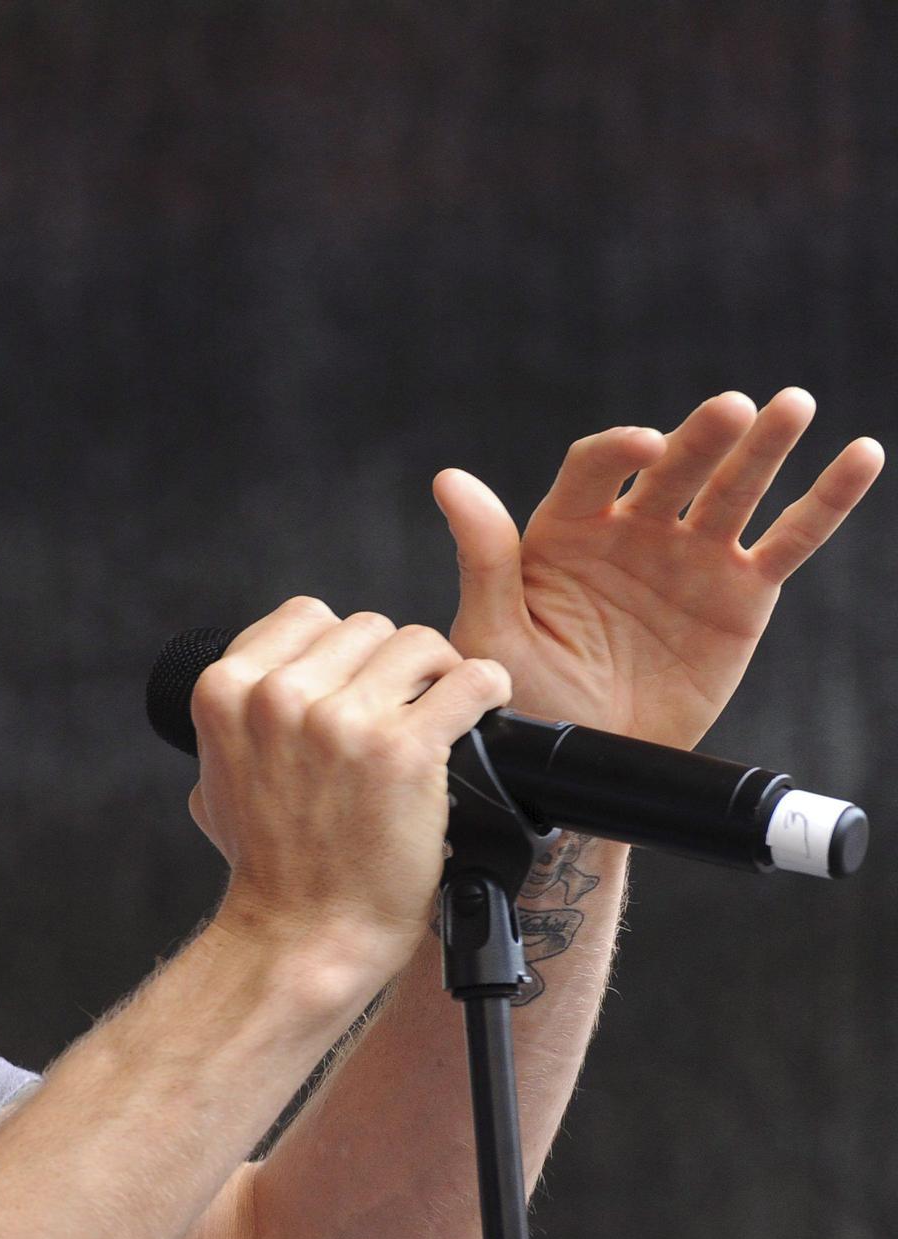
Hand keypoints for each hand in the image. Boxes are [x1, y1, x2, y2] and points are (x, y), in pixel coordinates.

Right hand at [188, 599, 511, 986]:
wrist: (301, 934)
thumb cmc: (268, 865)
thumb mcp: (215, 775)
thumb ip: (240, 718)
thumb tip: (267, 682)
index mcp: (228, 690)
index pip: (307, 615)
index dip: (341, 649)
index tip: (359, 684)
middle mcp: (278, 696)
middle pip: (367, 627)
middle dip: (390, 666)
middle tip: (401, 712)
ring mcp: (341, 720)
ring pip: (419, 643)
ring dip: (438, 676)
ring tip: (438, 716)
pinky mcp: (404, 750)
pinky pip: (471, 679)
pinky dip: (486, 690)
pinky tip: (480, 711)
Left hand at [434, 389, 881, 747]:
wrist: (587, 765)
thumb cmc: (527, 698)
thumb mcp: (493, 632)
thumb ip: (483, 555)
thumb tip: (449, 478)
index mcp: (566, 531)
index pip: (595, 470)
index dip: (619, 452)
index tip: (642, 447)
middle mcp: (632, 531)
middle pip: (673, 467)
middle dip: (702, 437)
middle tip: (734, 410)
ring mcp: (692, 556)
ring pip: (734, 489)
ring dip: (766, 446)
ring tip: (793, 406)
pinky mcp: (743, 593)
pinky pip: (789, 540)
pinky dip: (828, 499)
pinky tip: (862, 456)